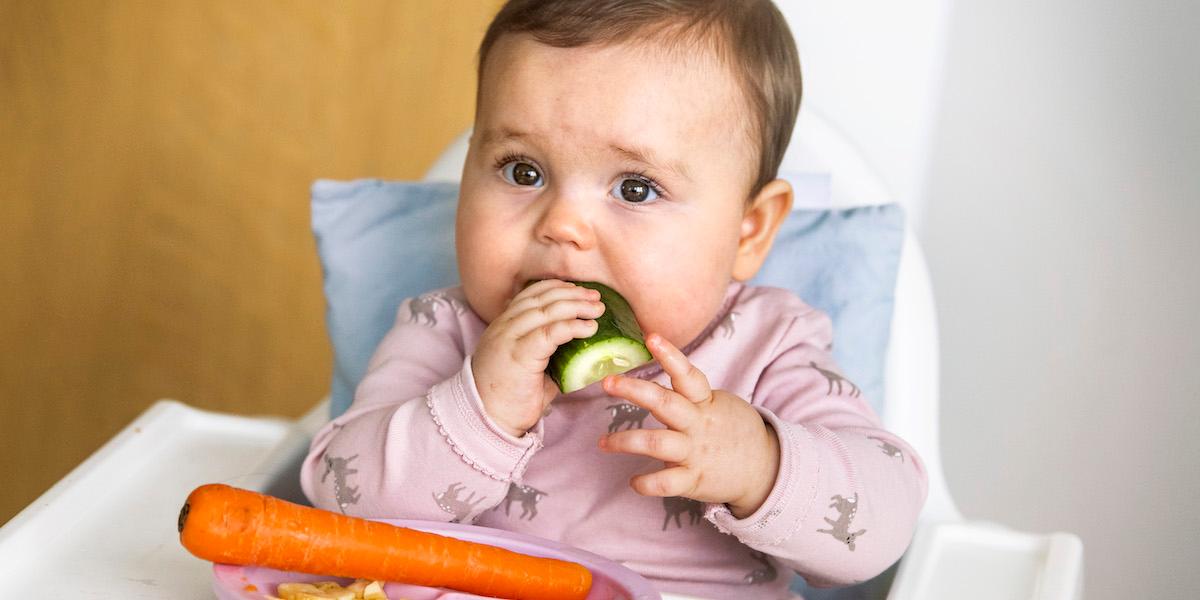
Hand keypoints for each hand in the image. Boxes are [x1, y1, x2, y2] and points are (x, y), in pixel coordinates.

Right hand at [472, 280, 604, 436]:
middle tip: (595, 297)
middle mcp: (503, 327)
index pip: (530, 295)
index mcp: (503, 327)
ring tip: (597, 310)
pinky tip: (589, 328)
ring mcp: (509, 339)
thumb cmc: (508, 400)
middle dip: (572, 294)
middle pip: (541, 298)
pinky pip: (550, 333)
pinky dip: (572, 326)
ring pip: (546, 311)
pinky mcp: (519, 354)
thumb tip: (576, 354)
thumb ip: (545, 355)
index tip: (578, 290)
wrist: (486, 421)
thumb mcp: (526, 368)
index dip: (556, 288)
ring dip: (576, 306)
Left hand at [600, 333, 780, 518]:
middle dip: (634, 391)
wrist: (764, 468)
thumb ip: (691, 392)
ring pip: (658, 444)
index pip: (688, 374)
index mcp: (705, 402)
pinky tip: (633, 481)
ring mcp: (696, 452)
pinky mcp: (694, 480)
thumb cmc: (731, 430)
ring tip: (604, 443)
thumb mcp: (718, 403)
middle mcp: (698, 424)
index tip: (651, 337)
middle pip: (665, 403)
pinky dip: (647, 483)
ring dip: (627, 441)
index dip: (670, 355)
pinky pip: (667, 482)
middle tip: (608, 382)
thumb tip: (658, 370)